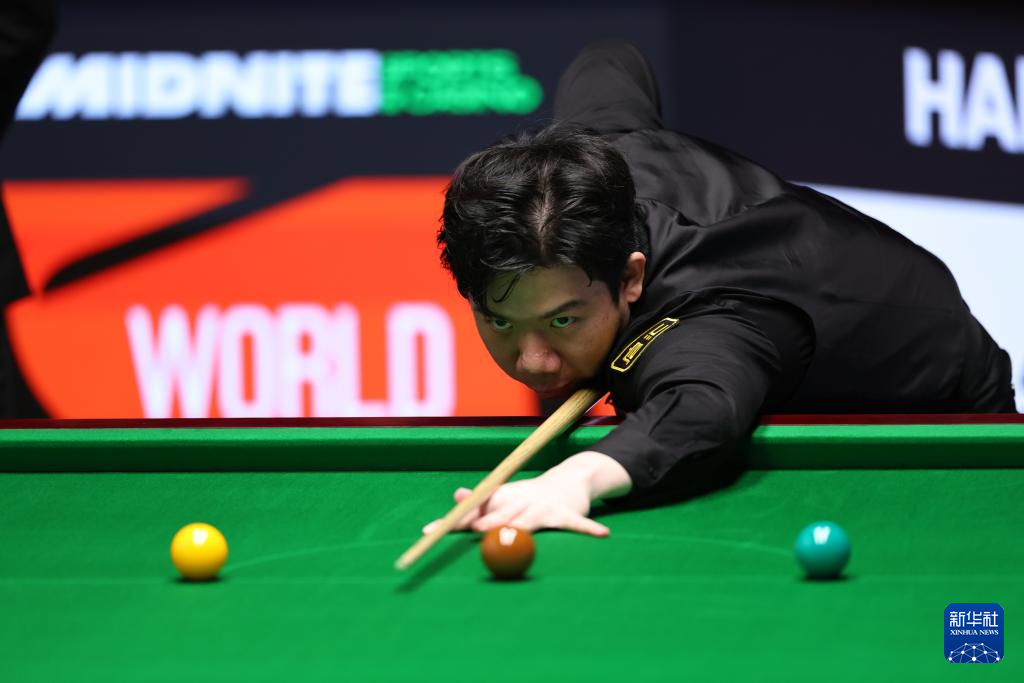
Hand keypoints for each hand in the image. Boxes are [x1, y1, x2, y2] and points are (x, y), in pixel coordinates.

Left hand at [421, 451, 631, 536]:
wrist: (569, 479)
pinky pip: (576, 525)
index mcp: (505, 497)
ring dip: (524, 527)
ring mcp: (546, 507)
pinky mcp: (568, 514)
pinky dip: (586, 529)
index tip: (438, 528)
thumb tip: (453, 496)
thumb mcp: (504, 497)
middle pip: (502, 513)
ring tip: (517, 533)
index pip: (478, 507)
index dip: (460, 518)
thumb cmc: (529, 496)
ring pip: (533, 520)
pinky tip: (599, 535)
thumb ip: (479, 502)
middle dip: (489, 521)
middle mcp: (523, 500)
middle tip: (476, 529)